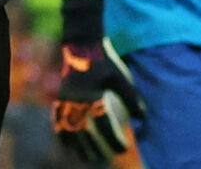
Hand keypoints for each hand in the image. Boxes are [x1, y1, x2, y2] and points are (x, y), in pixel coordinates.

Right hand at [53, 34, 144, 162]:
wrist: (81, 44)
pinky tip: (68, 145)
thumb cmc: (104, 61)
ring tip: (85, 158)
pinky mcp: (60, 97)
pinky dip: (62, 134)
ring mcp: (66, 99)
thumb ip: (132, 98)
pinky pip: (58, 120)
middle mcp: (77, 100)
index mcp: (93, 96)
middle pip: (85, 132)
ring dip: (76, 146)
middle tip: (104, 158)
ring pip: (69, 129)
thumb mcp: (121, 78)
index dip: (113, 139)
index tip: (122, 148)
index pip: (104, 125)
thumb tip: (143, 118)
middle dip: (94, 149)